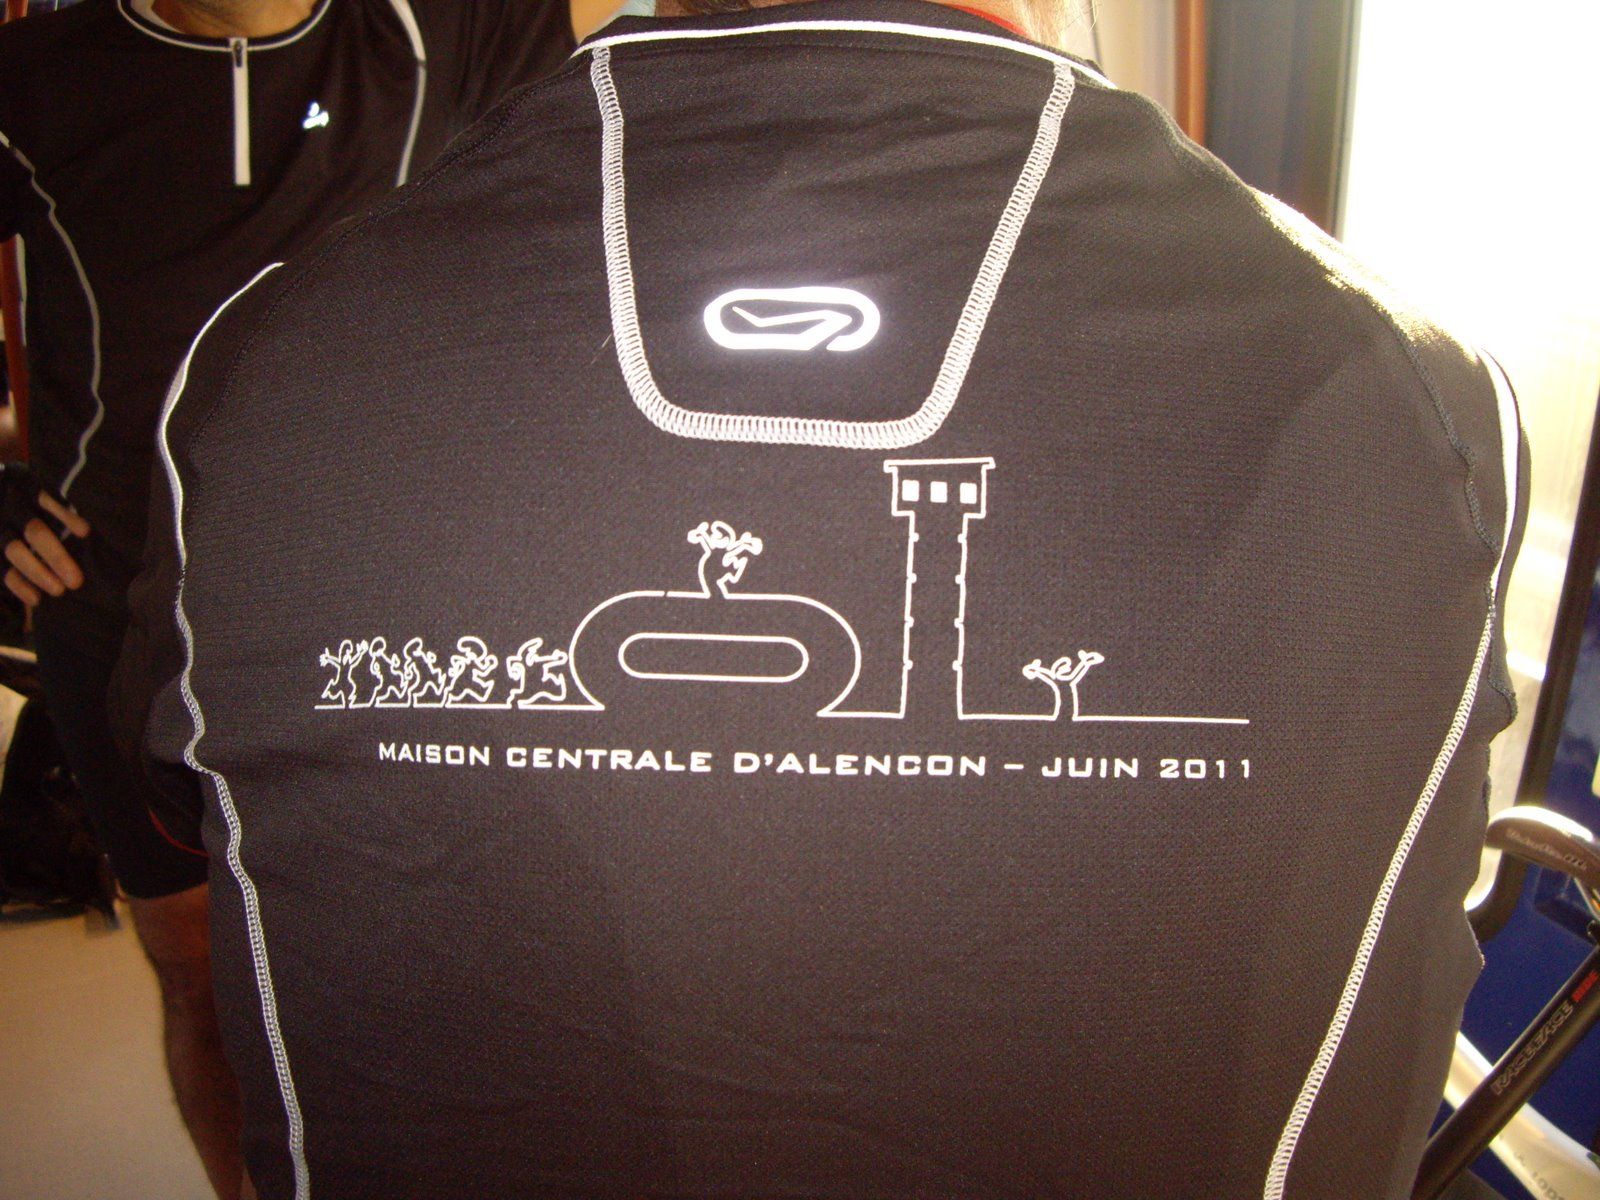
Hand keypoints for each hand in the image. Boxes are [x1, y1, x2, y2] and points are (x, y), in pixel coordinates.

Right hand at [1, 465, 89, 605]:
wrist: (2, 497)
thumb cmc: (42, 500)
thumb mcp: (50, 491)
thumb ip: (67, 504)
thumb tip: (94, 527)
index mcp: (30, 488)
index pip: (49, 500)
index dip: (66, 516)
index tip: (86, 532)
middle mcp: (12, 507)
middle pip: (35, 532)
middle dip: (56, 557)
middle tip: (76, 580)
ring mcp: (0, 530)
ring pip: (15, 551)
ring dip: (37, 573)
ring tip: (59, 591)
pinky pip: (2, 569)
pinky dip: (18, 584)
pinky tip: (35, 600)